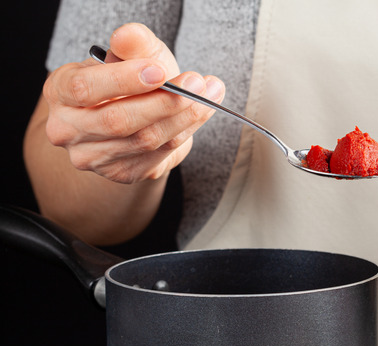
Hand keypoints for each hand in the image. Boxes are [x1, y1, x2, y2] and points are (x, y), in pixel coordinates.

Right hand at [42, 23, 224, 183]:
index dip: (124, 80)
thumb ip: (131, 44)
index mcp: (59, 92)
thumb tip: (128, 35)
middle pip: (118, 121)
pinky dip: (187, 130)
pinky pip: (161, 153)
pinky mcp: (122, 172)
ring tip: (210, 93)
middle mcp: (68, 129)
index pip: (84, 88)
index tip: (160, 70)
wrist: (129, 114)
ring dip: (185, 116)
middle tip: (197, 84)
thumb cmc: (126, 80)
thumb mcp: (128, 55)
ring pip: (145, 140)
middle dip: (164, 101)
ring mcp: (93, 156)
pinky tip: (202, 111)